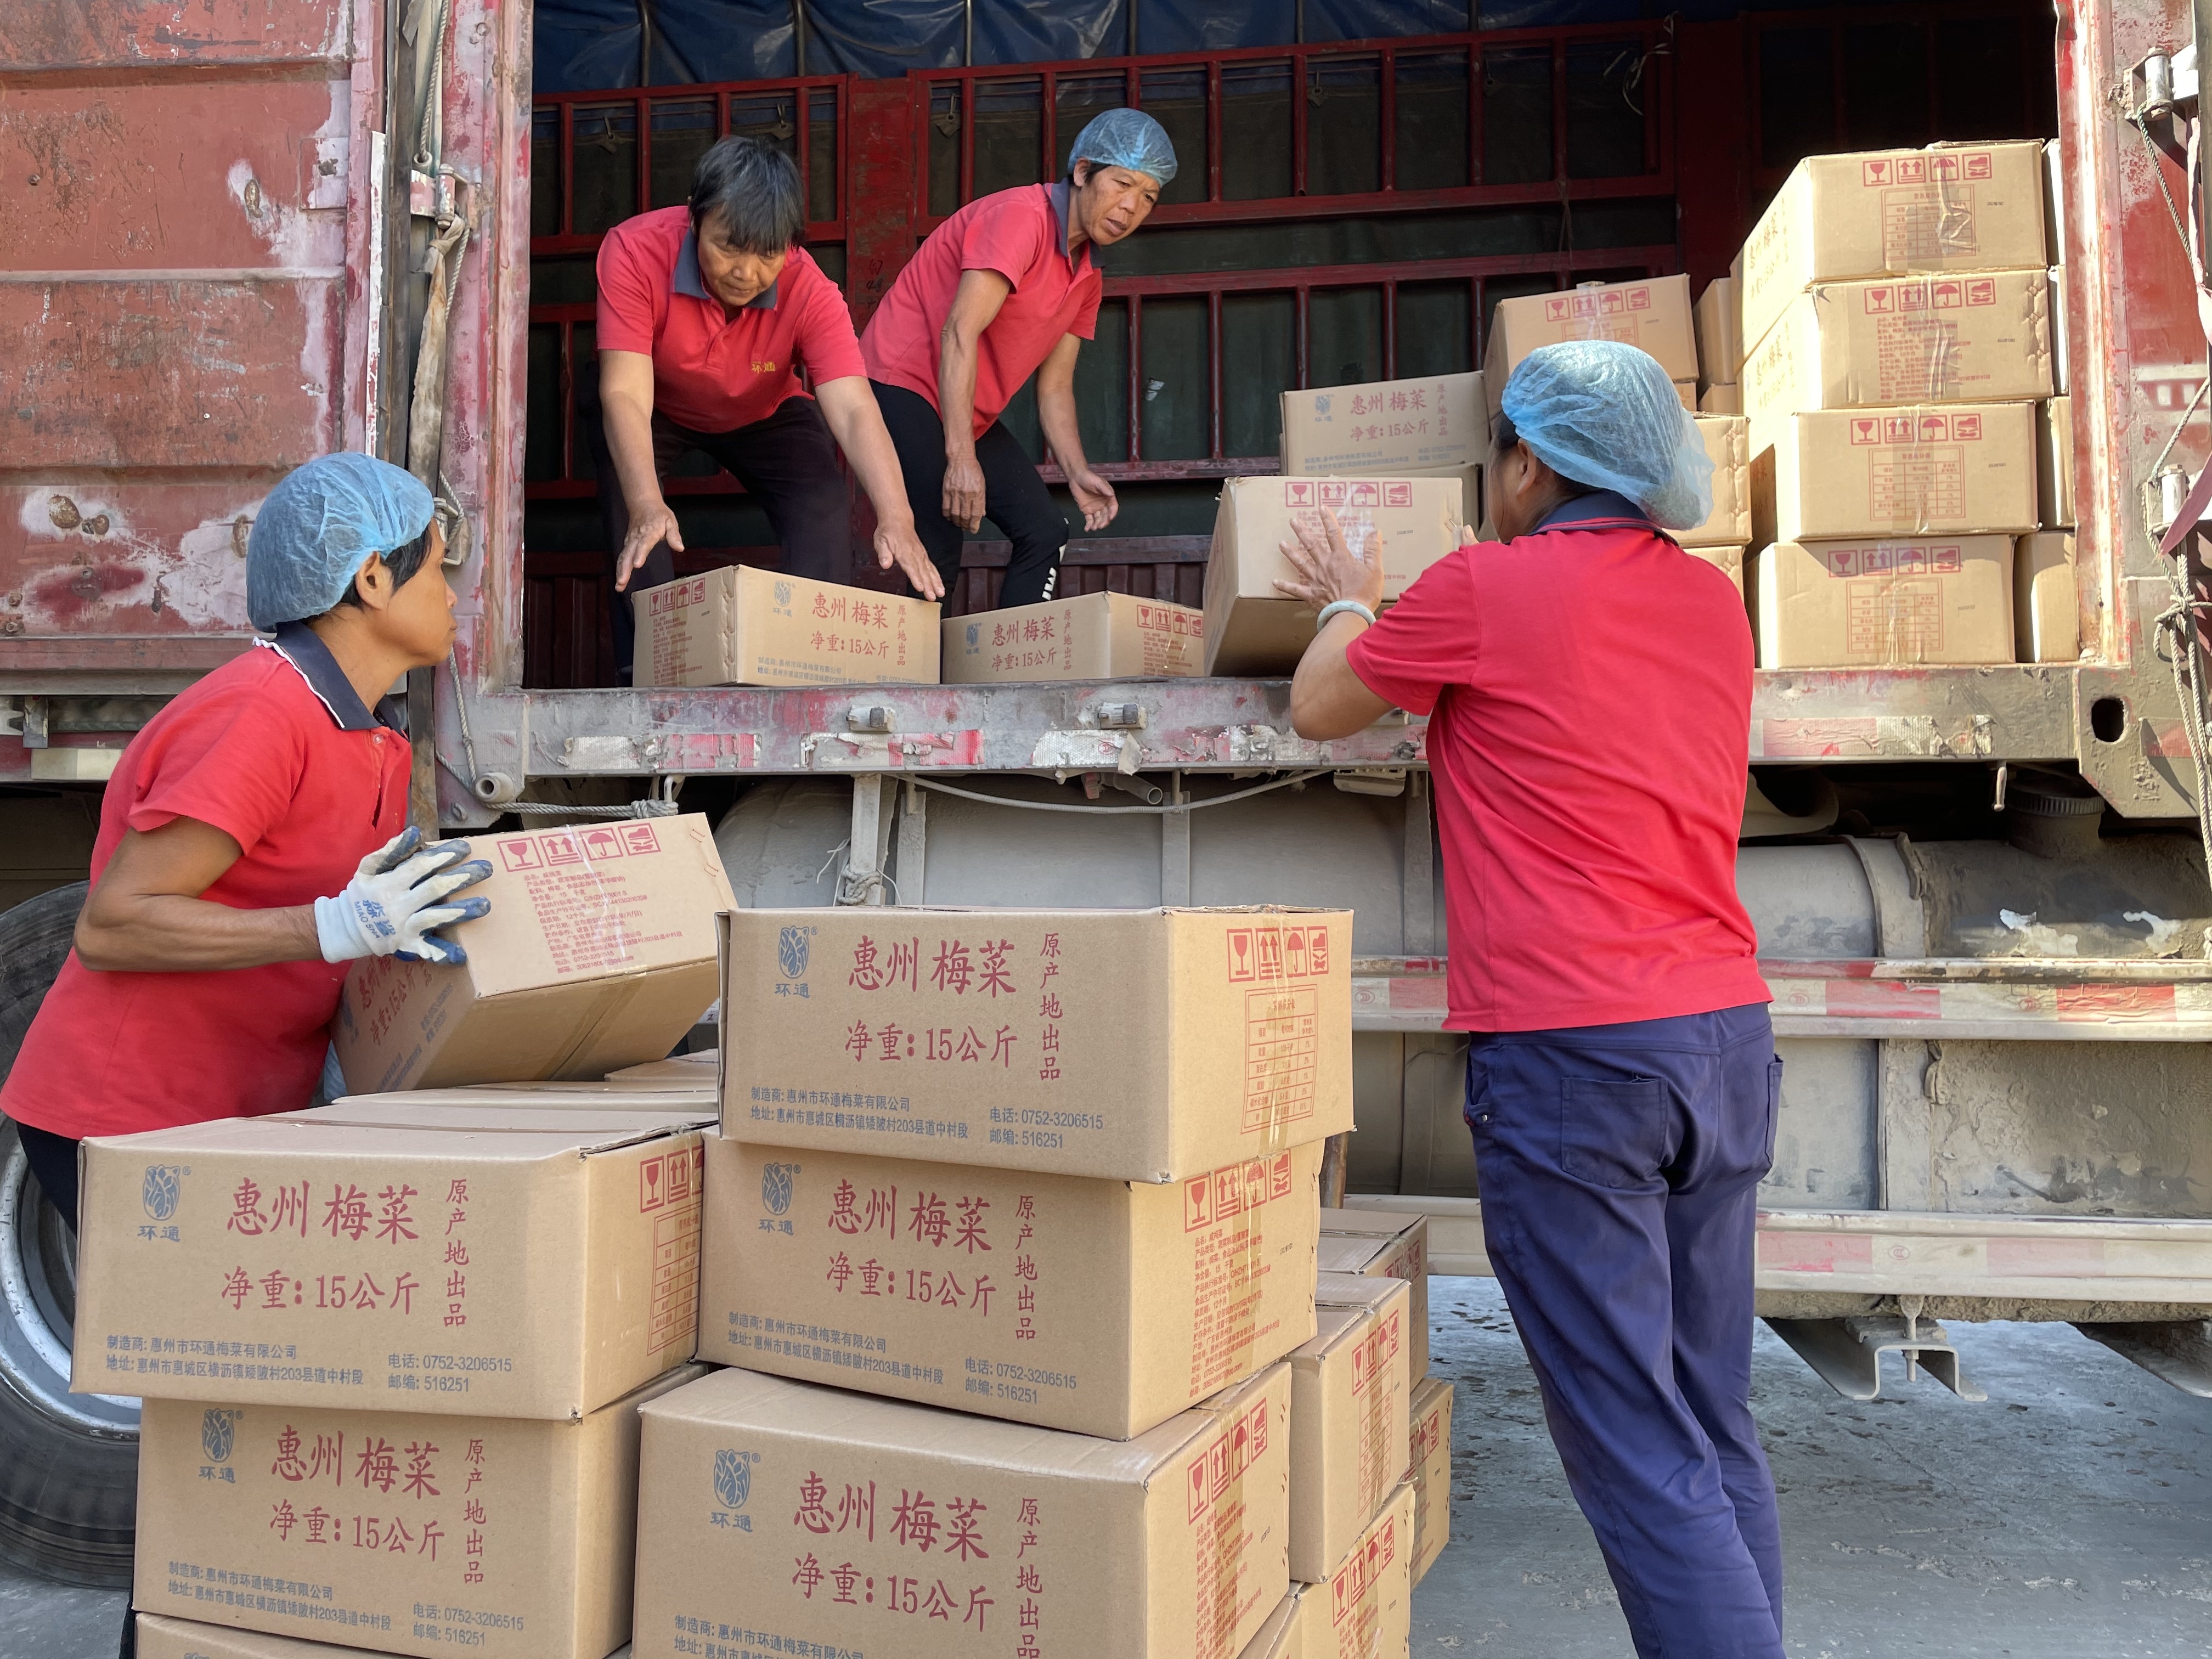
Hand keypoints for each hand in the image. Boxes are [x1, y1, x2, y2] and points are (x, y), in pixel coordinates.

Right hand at [312, 826, 491, 966]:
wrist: (346, 928)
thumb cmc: (363, 893)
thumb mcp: (368, 868)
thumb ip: (391, 851)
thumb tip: (415, 833)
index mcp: (390, 883)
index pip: (421, 865)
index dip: (444, 855)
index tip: (466, 848)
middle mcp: (399, 905)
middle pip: (435, 889)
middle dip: (462, 878)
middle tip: (486, 869)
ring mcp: (404, 926)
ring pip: (436, 917)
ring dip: (462, 911)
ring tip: (486, 904)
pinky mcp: (407, 944)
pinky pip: (427, 949)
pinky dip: (443, 953)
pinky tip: (461, 955)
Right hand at [616, 499, 683, 590]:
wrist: (643, 503)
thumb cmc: (658, 514)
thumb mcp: (670, 521)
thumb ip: (674, 535)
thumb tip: (679, 548)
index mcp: (649, 532)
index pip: (643, 544)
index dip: (640, 554)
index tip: (637, 565)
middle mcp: (637, 538)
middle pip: (629, 554)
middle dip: (625, 569)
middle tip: (622, 582)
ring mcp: (630, 541)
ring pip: (623, 557)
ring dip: (620, 572)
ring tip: (619, 586)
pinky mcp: (627, 544)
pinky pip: (622, 557)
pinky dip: (619, 568)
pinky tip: (620, 581)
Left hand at [875, 516, 944, 600]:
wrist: (898, 520)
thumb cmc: (888, 532)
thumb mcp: (880, 541)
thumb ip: (883, 553)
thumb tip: (885, 564)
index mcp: (904, 552)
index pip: (911, 567)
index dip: (916, 578)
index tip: (921, 588)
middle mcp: (915, 554)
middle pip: (923, 572)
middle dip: (929, 585)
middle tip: (932, 597)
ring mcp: (921, 555)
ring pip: (930, 570)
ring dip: (936, 583)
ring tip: (940, 593)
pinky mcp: (923, 555)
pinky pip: (932, 567)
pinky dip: (937, 577)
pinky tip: (940, 585)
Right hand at [942, 451, 985, 533]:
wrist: (961, 459)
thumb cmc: (973, 470)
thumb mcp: (982, 485)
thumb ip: (981, 500)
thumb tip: (982, 514)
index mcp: (977, 493)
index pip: (976, 514)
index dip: (974, 525)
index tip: (973, 530)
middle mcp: (966, 494)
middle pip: (965, 516)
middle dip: (966, 525)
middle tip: (966, 528)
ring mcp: (955, 493)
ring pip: (955, 514)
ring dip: (957, 522)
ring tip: (958, 524)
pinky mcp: (946, 491)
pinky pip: (946, 507)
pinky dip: (947, 515)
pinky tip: (949, 517)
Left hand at [1067, 467, 1117, 531]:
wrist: (1075, 477)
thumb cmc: (1088, 477)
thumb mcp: (1097, 481)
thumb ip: (1104, 488)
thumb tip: (1111, 494)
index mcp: (1108, 497)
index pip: (1113, 507)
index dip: (1112, 513)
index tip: (1110, 518)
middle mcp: (1103, 503)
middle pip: (1106, 515)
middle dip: (1104, 521)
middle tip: (1100, 525)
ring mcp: (1095, 508)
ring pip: (1098, 519)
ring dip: (1097, 524)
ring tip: (1094, 528)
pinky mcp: (1087, 510)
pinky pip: (1089, 519)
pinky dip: (1089, 524)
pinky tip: (1088, 528)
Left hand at [1273, 508, 1386, 612]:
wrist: (1351, 614)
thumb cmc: (1365, 593)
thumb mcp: (1375, 569)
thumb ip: (1373, 550)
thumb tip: (1374, 532)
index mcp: (1340, 558)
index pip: (1333, 533)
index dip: (1328, 519)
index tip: (1321, 508)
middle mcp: (1325, 565)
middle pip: (1311, 545)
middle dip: (1302, 531)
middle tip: (1293, 521)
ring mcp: (1316, 580)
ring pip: (1300, 563)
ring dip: (1290, 553)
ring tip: (1281, 544)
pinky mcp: (1312, 595)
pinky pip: (1295, 590)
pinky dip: (1285, 586)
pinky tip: (1275, 582)